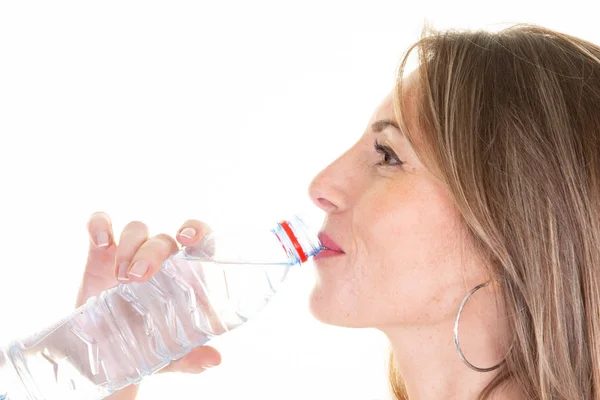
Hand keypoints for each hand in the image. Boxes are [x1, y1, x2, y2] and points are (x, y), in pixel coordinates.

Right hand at [76, 212, 221, 399]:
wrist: (109, 353)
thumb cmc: (150, 344)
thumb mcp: (171, 354)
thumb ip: (192, 356)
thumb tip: (214, 360)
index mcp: (185, 274)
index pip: (200, 239)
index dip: (198, 230)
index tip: (188, 239)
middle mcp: (162, 259)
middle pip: (163, 239)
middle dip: (151, 253)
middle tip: (137, 277)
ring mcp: (132, 253)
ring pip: (136, 230)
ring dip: (128, 247)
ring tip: (119, 277)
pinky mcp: (102, 254)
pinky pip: (101, 225)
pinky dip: (98, 225)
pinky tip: (99, 242)